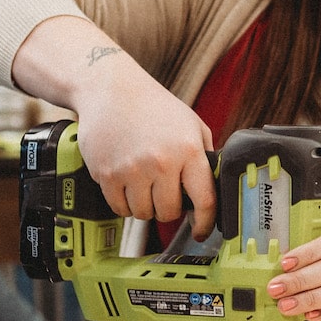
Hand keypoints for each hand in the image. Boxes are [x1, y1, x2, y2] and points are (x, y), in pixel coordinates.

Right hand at [75, 49, 216, 235]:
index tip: (201, 231)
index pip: (204, 201)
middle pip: (169, 212)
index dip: (205, 223)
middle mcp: (161, 162)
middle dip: (168, 208)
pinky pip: (119, 208)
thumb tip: (213, 189)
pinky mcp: (106, 174)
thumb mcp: (191, 124)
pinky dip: (123, 204)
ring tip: (143, 185)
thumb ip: (205, 155)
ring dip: (144, 206)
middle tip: (163, 193)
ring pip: (143, 214)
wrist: (111, 89)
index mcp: (188, 151)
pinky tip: (126, 186)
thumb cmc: (154, 106)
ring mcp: (132, 170)